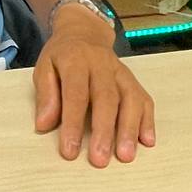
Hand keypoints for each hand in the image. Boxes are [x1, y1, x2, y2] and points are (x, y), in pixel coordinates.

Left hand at [32, 5, 155, 166]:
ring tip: (125, 156)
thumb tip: (44, 124)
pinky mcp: (133, 80)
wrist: (83, 33)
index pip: (76, 94)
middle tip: (100, 159)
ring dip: (129, 128)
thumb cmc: (62, 57)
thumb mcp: (44, 68)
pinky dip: (147, 120)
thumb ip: (45, 95)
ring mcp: (121, 72)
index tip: (70, 151)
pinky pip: (144, 99)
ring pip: (130, 98)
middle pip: (106, 98)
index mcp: (76, 60)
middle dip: (104, 130)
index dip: (73, 123)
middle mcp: (102, 64)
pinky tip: (147, 141)